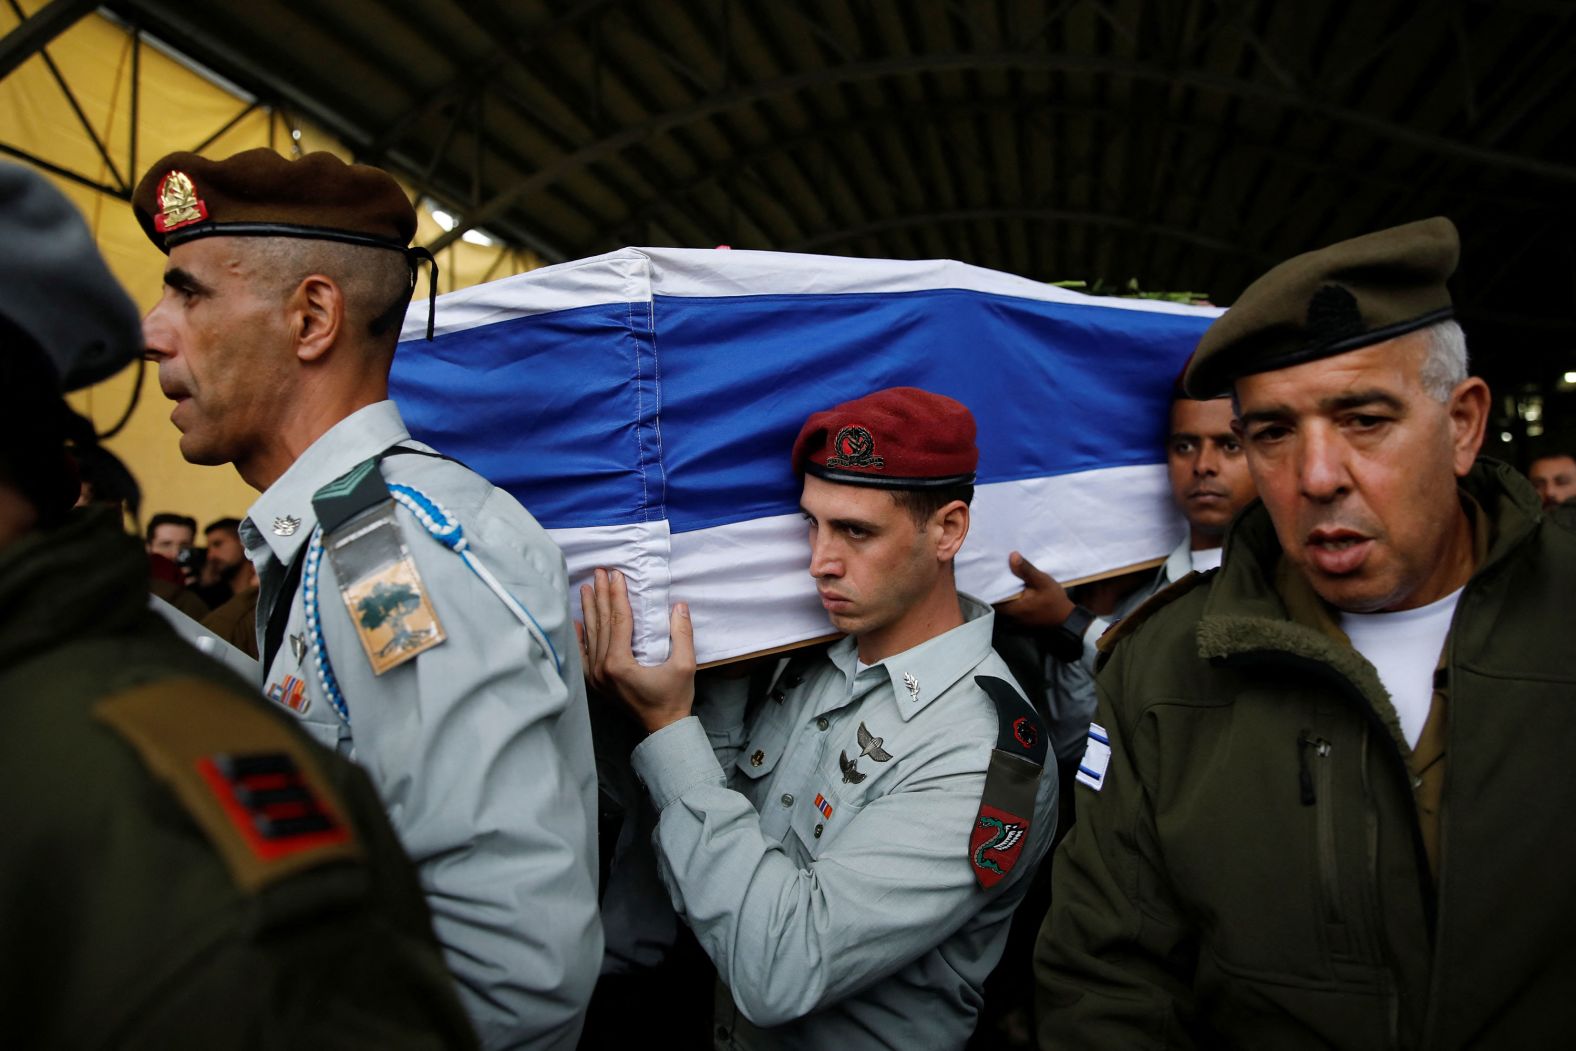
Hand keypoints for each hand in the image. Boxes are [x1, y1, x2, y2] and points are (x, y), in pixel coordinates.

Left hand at [578, 568, 695, 732]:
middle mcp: (601, 669)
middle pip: (602, 623)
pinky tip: (577, 620)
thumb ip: (682, 634)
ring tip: (587, 588)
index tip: (617, 574)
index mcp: (619, 664)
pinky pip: (584, 653)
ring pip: (591, 635)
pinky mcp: (595, 682)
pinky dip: (580, 635)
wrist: (662, 728)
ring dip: (590, 610)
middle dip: (602, 595)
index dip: (618, 595)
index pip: (619, 620)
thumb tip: (679, 606)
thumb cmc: (674, 698)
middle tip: (599, 572)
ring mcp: (595, 676)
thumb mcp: (684, 665)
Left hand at [997, 551, 1076, 628]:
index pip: (991, 596)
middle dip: (996, 586)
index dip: (989, 583)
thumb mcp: (1042, 582)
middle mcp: (1009, 617)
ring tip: (1003, 577)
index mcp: (1011, 608)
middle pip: (996, 599)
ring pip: (1003, 604)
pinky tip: (1014, 588)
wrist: (1067, 619)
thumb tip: (1012, 556)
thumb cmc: (1054, 601)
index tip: (989, 571)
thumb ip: (1026, 570)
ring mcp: (1014, 621)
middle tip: (996, 571)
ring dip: (1004, 593)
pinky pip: (1010, 608)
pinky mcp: (1020, 621)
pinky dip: (1010, 599)